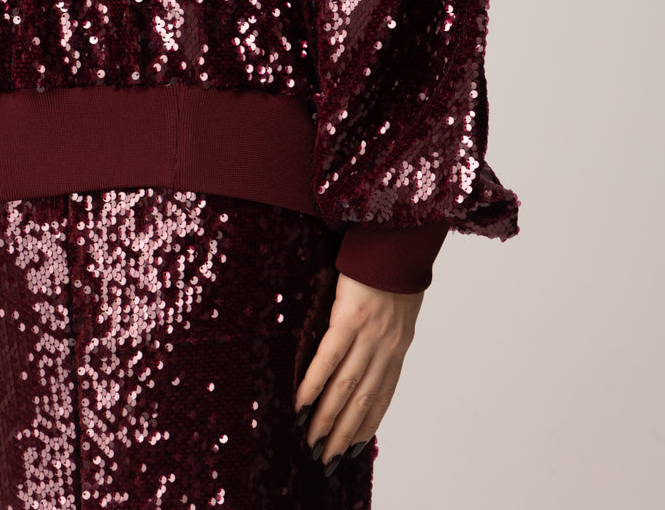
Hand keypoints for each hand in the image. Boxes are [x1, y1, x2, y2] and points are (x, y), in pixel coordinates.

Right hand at [292, 271, 423, 473]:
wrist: (398, 239)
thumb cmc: (394, 268)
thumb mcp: (397, 308)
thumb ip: (384, 334)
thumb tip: (366, 352)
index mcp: (398, 348)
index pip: (382, 398)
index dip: (367, 427)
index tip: (352, 450)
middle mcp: (386, 348)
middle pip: (363, 401)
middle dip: (344, 433)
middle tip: (326, 459)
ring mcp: (369, 335)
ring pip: (346, 387)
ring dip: (327, 418)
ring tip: (311, 440)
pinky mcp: (350, 317)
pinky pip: (329, 358)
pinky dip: (314, 383)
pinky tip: (301, 402)